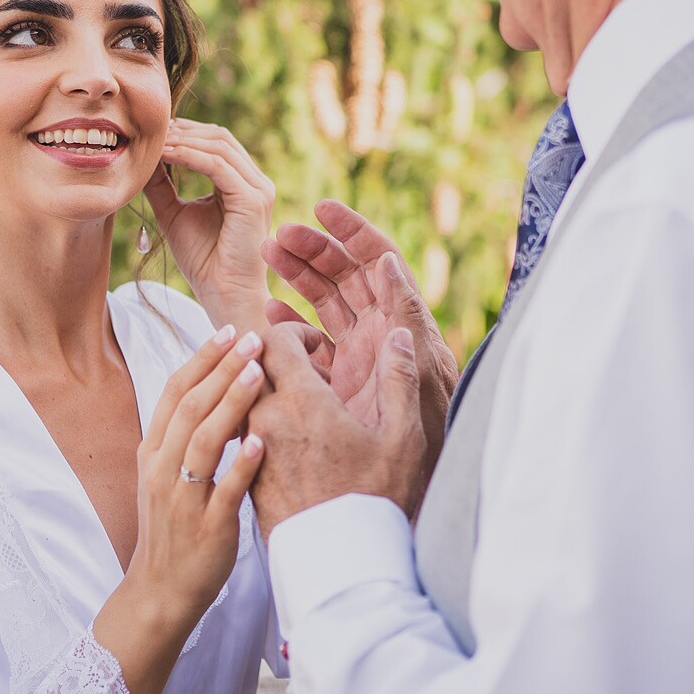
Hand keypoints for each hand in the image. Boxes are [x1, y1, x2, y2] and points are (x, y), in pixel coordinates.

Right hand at [94, 325, 266, 693]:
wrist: (160, 592)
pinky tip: (261, 441)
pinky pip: (223, 491)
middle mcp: (162, 469)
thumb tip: (214, 387)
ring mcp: (182, 499)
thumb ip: (186, 435)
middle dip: (221, 368)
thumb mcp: (168, 474)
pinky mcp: (207, 528)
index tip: (227, 329)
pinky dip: (241, 465)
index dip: (200, 358)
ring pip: (203, 441)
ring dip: (231, 404)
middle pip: (190, 407)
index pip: (174, 392)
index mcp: (153, 451)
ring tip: (258, 373)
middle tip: (252, 337)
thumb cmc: (175, 528)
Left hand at [145, 118, 275, 335]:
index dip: (186, 133)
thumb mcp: (175, 213)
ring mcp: (258, 189)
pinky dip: (189, 156)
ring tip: (155, 143)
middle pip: (221, 137)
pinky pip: (217, 165)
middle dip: (184, 131)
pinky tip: (166, 156)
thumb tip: (143, 158)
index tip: (155, 133)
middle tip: (152, 132)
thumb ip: (162, 186)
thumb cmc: (204, 261)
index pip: (218, 143)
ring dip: (183, 141)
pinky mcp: (251, 199)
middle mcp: (256, 183)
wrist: (223, 294)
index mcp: (243, 184)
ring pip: (219, 146)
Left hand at [247, 321, 425, 537]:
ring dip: (261, 390)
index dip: (294, 334)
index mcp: (302, 404)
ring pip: (239, 400)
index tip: (317, 348)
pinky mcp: (246, 477)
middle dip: (273, 358)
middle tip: (306, 371)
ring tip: (297, 404)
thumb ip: (399, 379)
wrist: (342, 566)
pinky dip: (254, 420)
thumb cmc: (377, 500)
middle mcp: (266, 422)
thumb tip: (398, 334)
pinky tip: (287, 436)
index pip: (272, 341)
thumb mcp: (402, 438)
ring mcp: (250, 451)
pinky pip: (237, 432)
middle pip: (247, 367)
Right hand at [261, 200, 456, 494]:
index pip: (378, 261)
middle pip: (346, 275)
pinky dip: (291, 323)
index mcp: (401, 321)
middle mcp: (380, 332)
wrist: (411, 486)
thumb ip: (406, 318)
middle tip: (276, 235)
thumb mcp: (421, 370)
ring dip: (297, 276)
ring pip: (325, 302)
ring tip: (265, 255)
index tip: (321, 207)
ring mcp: (358, 357)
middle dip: (314, 249)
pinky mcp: (339, 383)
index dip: (353, 230)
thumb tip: (386, 262)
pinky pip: (312, 343)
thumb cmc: (428, 434)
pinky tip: (269, 312)